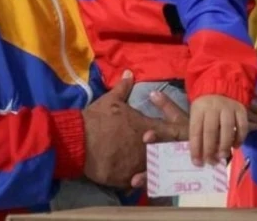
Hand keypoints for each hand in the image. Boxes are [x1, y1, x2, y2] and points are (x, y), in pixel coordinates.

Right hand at [81, 71, 186, 187]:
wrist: (77, 140)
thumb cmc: (96, 119)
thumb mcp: (111, 100)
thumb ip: (124, 88)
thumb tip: (130, 73)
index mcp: (146, 127)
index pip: (172, 130)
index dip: (177, 132)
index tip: (179, 134)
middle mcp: (146, 147)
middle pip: (165, 153)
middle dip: (166, 153)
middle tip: (166, 154)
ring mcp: (136, 165)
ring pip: (152, 169)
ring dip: (151, 168)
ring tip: (147, 168)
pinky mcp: (124, 178)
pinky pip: (135, 183)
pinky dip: (135, 181)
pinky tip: (134, 180)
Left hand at [130, 91, 256, 187]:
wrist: (222, 84)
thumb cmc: (202, 105)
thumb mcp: (185, 107)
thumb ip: (168, 109)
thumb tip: (150, 101)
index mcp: (198, 109)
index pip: (195, 130)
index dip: (195, 147)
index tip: (195, 161)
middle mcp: (212, 108)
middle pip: (210, 132)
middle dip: (209, 150)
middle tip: (209, 162)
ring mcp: (228, 108)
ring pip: (227, 129)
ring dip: (225, 146)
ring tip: (222, 157)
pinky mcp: (241, 109)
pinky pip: (241, 126)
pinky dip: (239, 138)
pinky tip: (235, 146)